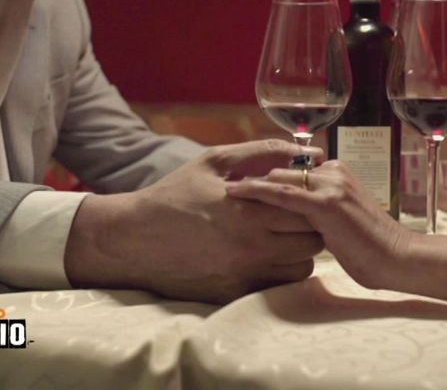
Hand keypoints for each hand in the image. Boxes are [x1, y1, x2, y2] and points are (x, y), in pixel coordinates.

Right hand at [65, 139, 325, 302]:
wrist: (134, 238)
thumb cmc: (175, 194)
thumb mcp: (214, 162)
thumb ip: (261, 153)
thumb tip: (307, 152)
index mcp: (248, 212)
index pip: (308, 210)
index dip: (311, 201)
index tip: (302, 195)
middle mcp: (251, 247)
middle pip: (313, 242)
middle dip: (310, 226)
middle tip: (295, 216)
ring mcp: (244, 275)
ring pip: (301, 268)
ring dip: (298, 252)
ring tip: (280, 237)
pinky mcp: (234, 294)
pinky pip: (278, 286)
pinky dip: (279, 271)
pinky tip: (263, 255)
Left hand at [225, 160, 412, 288]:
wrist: (398, 258)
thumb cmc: (371, 249)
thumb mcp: (340, 224)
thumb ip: (317, 214)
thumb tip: (291, 221)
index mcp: (337, 174)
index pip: (292, 168)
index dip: (264, 176)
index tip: (237, 183)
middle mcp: (333, 173)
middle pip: (281, 168)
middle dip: (251, 176)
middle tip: (220, 185)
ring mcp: (330, 186)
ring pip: (278, 176)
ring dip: (248, 182)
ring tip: (219, 187)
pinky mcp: (326, 204)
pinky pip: (283, 194)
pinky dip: (257, 192)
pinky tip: (235, 194)